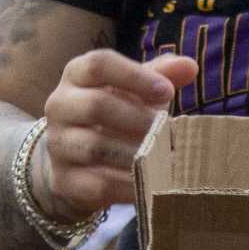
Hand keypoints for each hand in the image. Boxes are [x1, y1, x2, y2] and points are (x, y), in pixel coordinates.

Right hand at [32, 51, 199, 217]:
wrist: (76, 159)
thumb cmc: (113, 113)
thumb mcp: (133, 89)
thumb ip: (160, 75)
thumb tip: (190, 66)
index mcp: (76, 75)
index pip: (98, 64)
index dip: (135, 76)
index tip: (167, 92)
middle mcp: (60, 106)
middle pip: (96, 105)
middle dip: (139, 119)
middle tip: (170, 132)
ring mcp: (58, 144)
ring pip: (96, 148)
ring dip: (137, 154)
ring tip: (167, 158)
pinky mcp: (64, 180)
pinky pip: (98, 184)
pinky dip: (130, 185)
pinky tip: (154, 183)